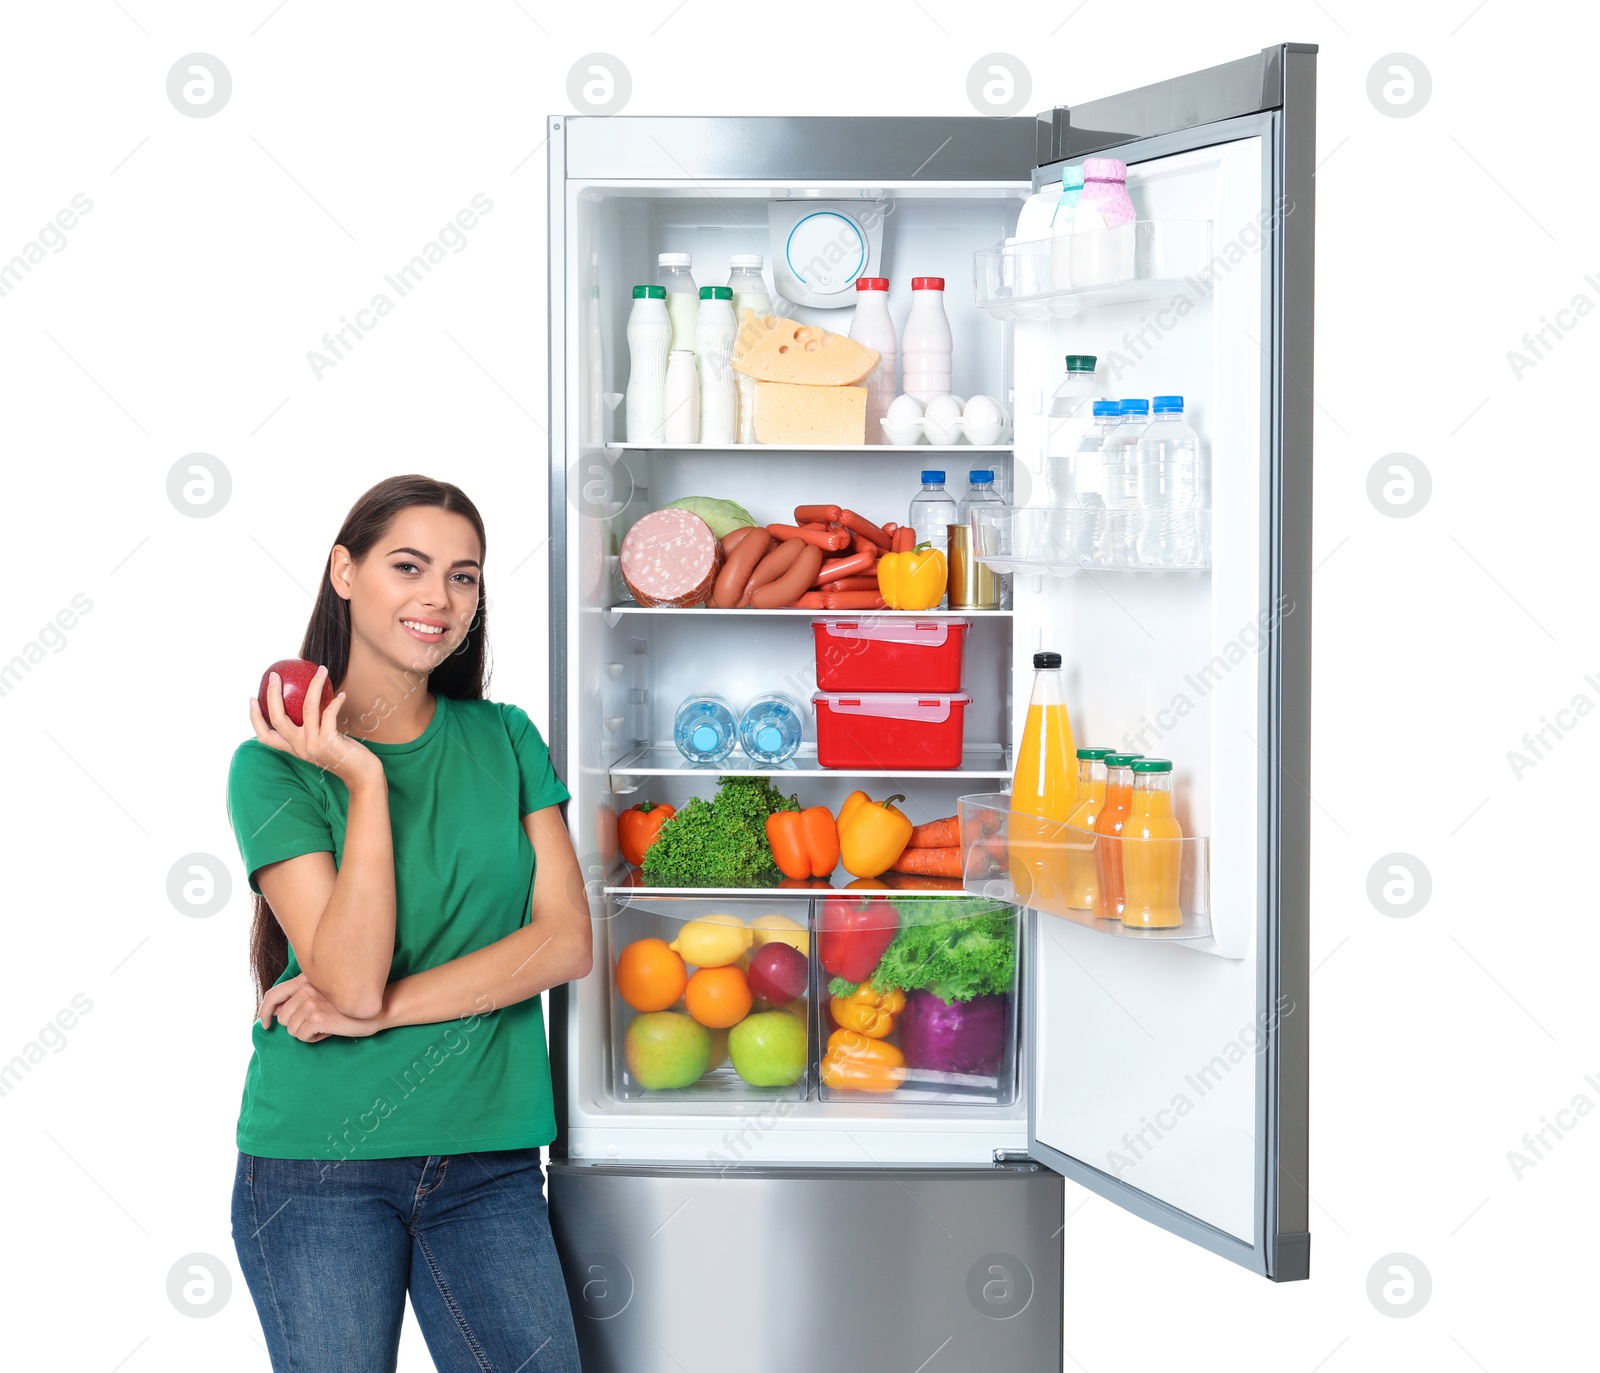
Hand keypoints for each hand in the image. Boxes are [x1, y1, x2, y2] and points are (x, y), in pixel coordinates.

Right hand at [249, 666, 382, 785]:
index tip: (252, 699)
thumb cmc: (344, 756)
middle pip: (277, 719)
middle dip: (272, 695)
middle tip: (274, 676)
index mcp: (294, 749)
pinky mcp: (329, 742)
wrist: (362, 776)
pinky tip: (342, 695)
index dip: (255, 718)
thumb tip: (308, 701)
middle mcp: (300, 748)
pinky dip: (336, 702)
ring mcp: (313, 745)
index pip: (265, 736)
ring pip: (307, 709)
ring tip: (320, 671)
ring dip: (314, 686)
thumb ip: (311, 731)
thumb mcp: (321, 744)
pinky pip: (329, 713)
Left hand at [258, 973, 383, 1041]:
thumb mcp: (325, 993)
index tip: (265, 1024)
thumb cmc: (351, 1003)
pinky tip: (328, 1031)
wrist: (379, 1008)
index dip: (264, 1011)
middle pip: (283, 1018)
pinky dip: (314, 1038)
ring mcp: (312, 1002)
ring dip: (307, 1033)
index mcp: (306, 979)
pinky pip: (302, 1036)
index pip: (273, 994)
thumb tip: (274, 1012)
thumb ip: (300, 997)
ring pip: (292, 1030)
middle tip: (317, 1023)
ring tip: (325, 1026)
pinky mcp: (318, 1017)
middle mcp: (307, 988)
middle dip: (296, 1025)